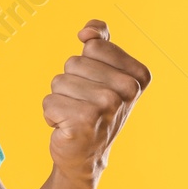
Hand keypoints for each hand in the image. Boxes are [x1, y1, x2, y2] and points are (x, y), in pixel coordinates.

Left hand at [42, 20, 150, 186]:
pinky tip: (67, 128)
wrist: (87, 156)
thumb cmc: (94, 110)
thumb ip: (100, 43)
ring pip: (59, 81)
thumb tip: (88, 32)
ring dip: (60, 99)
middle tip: (83, 105)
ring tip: (75, 116)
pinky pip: (49, 102)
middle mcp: (127, 90)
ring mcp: (107, 106)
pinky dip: (51, 115)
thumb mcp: (104, 73)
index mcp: (138, 75)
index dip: (86, 65)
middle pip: (73, 62)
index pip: (94, 46)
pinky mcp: (84, 122)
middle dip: (70, 83)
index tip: (96, 87)